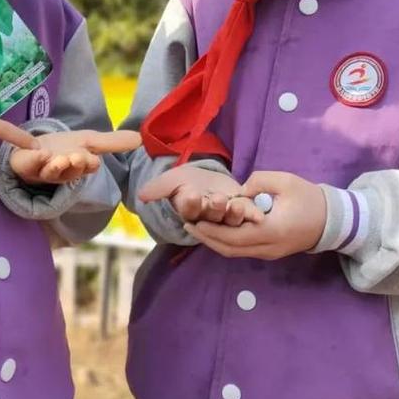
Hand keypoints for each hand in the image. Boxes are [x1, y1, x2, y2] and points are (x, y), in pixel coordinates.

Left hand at [10, 129, 141, 185]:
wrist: (32, 150)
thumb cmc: (62, 148)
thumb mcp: (88, 141)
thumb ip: (112, 142)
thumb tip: (141, 138)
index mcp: (79, 166)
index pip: (88, 167)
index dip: (89, 163)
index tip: (91, 159)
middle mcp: (63, 172)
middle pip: (71, 172)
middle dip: (74, 165)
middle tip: (75, 157)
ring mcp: (43, 171)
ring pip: (51, 174)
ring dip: (55, 167)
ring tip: (58, 159)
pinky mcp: (25, 166)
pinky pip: (29, 165)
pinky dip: (34, 159)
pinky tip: (39, 153)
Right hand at [138, 165, 263, 226]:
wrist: (205, 179)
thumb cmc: (187, 181)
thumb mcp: (172, 180)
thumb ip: (158, 188)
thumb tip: (141, 195)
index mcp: (190, 212)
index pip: (188, 209)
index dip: (190, 203)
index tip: (191, 194)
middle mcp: (208, 219)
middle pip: (211, 217)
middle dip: (214, 208)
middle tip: (216, 199)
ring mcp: (226, 217)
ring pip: (230, 219)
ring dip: (234, 213)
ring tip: (237, 205)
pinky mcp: (243, 211)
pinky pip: (247, 215)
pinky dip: (252, 213)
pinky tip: (257, 212)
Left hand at [182, 171, 325, 259]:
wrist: (332, 221)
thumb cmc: (309, 198)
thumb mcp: (285, 181)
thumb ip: (258, 182)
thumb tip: (237, 192)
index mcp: (271, 230)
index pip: (233, 236)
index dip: (211, 230)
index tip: (193, 219)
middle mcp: (267, 247)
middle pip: (229, 249)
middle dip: (206, 238)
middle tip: (187, 225)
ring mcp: (268, 253)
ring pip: (234, 253)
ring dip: (213, 242)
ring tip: (196, 228)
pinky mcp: (269, 253)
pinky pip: (242, 250)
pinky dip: (225, 242)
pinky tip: (214, 231)